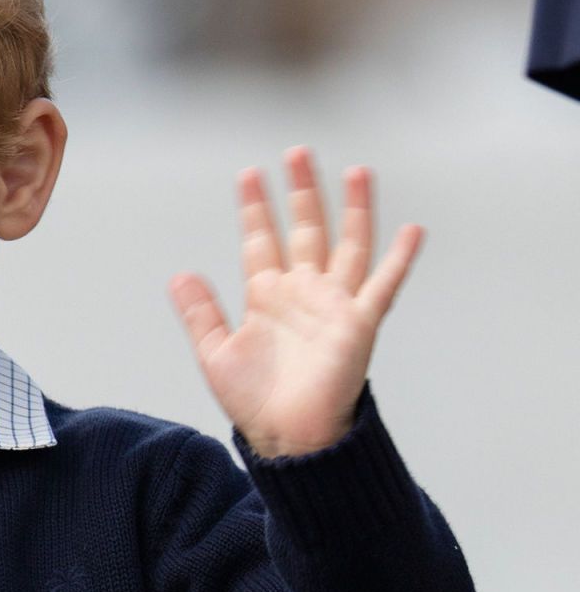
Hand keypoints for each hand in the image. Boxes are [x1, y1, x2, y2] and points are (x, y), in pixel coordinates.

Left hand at [168, 146, 422, 457]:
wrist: (287, 438)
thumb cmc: (255, 403)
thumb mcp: (215, 353)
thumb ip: (200, 312)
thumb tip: (179, 274)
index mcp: (267, 298)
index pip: (261, 240)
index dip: (255, 208)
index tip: (249, 174)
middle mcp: (303, 294)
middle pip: (305, 230)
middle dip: (301, 193)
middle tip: (297, 153)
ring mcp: (333, 306)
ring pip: (347, 245)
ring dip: (353, 209)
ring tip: (356, 171)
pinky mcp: (359, 325)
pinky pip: (383, 286)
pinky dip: (399, 258)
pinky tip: (412, 229)